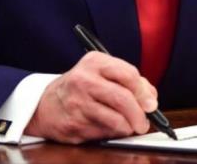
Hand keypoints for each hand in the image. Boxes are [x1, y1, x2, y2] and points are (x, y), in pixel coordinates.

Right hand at [24, 51, 157, 143]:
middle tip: (144, 123)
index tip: (151, 104)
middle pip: (123, 99)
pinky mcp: (73, 124)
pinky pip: (103, 133)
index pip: (128, 74)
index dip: (144, 92)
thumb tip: (150, 99)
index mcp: (94, 62)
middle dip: (139, 114)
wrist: (45, 104)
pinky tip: (107, 128)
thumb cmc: (81, 88)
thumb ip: (128, 81)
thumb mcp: (101, 73)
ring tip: (128, 126)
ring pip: (115, 120)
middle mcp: (83, 80)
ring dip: (128, 127)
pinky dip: (112, 134)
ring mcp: (77, 103)